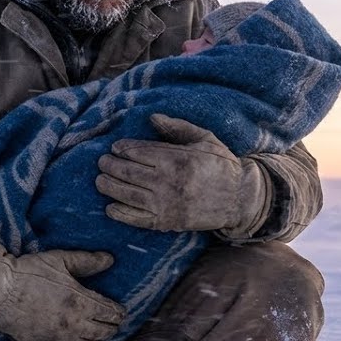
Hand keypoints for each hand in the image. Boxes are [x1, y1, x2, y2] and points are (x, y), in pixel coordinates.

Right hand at [0, 244, 124, 340]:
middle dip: (112, 328)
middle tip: (113, 325)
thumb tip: (110, 260)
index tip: (121, 313)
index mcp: (80, 301)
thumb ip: (86, 261)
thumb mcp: (59, 260)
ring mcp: (61, 339)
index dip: (118, 313)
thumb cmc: (29, 273)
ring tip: (99, 336)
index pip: (110, 312)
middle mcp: (75, 324)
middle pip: (104, 332)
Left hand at [96, 115, 269, 232]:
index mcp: (178, 159)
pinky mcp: (167, 222)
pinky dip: (121, 213)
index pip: (139, 152)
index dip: (122, 149)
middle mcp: (169, 182)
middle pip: (128, 172)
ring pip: (128, 194)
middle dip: (110, 166)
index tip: (115, 147)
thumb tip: (152, 118)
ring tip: (100, 181)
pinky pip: (137, 219)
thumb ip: (177, 127)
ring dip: (109, 187)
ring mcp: (166, 204)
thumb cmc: (221, 165)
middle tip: (102, 162)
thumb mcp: (204, 139)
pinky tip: (110, 207)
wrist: (240, 199)